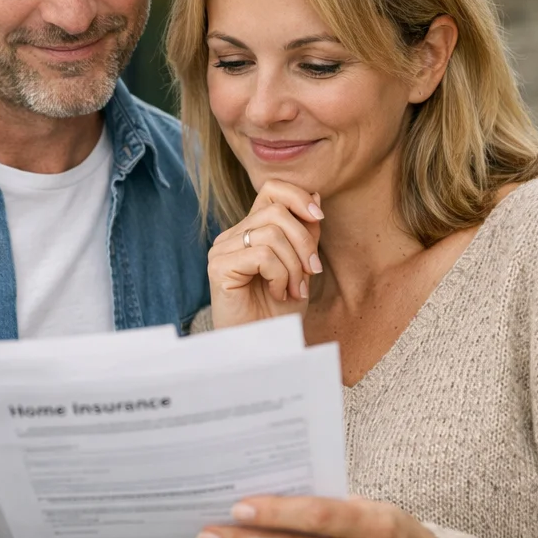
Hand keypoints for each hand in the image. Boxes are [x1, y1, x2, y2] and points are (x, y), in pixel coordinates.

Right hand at [209, 179, 323, 328]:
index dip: (298, 197)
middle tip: (313, 272)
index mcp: (250, 230)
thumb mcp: (302, 266)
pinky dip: (280, 275)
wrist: (264, 346)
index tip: (319, 218)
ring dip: (294, 266)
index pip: (271, 190)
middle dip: (304, 242)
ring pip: (272, 235)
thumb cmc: (279, 311)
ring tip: (293, 290)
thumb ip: (306, 233)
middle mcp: (233, 236)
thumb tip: (316, 195)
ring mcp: (222, 251)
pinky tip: (278, 293)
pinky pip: (261, 255)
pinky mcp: (219, 268)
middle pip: (276, 212)